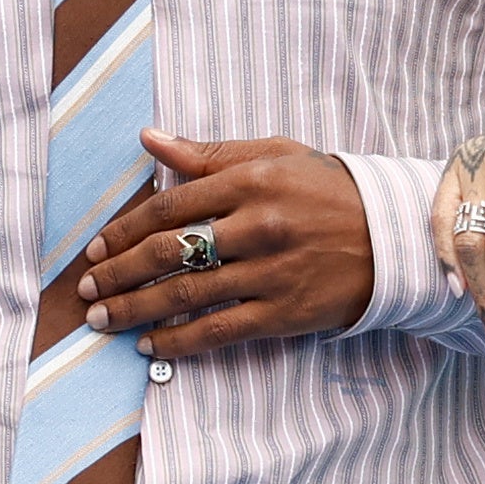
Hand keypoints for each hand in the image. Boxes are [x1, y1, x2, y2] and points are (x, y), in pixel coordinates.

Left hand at [76, 130, 371, 357]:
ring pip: (187, 294)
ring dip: (136, 310)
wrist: (397, 236)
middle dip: (120, 273)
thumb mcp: (276, 155)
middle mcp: (258, 226)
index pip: (170, 206)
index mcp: (251, 181)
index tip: (98, 249)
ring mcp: (271, 272)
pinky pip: (220, 330)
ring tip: (102, 319)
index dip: (125, 230)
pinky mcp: (285, 312)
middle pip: (169, 252)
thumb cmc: (330, 191)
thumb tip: (150, 138)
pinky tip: (151, 345)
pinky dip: (179, 340)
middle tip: (87, 289)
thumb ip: (210, 154)